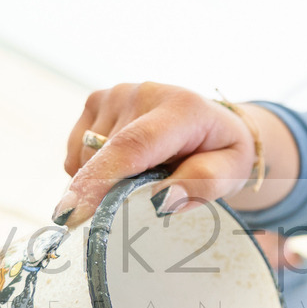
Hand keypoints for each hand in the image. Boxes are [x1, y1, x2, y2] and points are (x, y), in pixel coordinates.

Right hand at [57, 82, 258, 227]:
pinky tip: (126, 166)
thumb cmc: (224, 153)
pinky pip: (77, 153)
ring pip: (86, 158)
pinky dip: (94, 170)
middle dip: (113, 192)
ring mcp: (117, 93)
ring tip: (146, 173)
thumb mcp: (231, 174)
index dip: (101, 180)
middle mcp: (144, 93)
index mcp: (181, 108)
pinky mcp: (97, 100)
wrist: (216, 126)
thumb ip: (202, 185)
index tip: (75, 214)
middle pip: (106, 158)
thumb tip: (161, 203)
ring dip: (106, 180)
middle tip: (151, 195)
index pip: (134, 146)